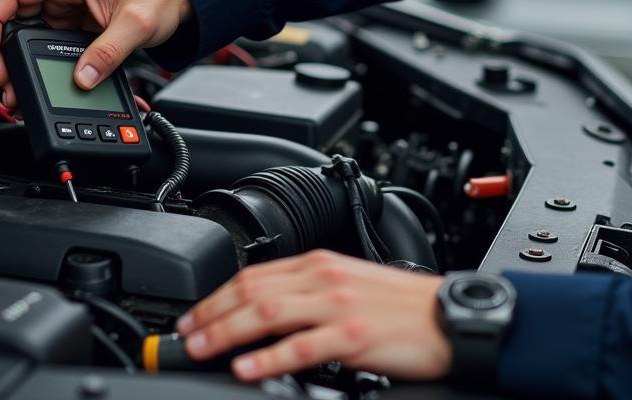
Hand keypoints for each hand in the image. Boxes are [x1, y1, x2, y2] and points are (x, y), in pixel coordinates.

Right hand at [0, 0, 192, 107]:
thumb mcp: (135, 25)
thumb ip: (108, 52)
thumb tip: (84, 78)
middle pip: (16, 17)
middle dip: (5, 49)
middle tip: (4, 77)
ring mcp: (67, 4)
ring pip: (29, 31)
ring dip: (20, 57)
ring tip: (16, 84)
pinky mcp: (75, 20)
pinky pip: (47, 39)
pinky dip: (38, 58)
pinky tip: (36, 76)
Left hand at [176, 250, 449, 381]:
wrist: (445, 316)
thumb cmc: (402, 306)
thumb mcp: (349, 286)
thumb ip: (309, 293)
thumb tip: (266, 311)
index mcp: (322, 264)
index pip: (256, 274)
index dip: (218, 295)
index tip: (194, 315)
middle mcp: (324, 278)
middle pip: (254, 291)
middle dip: (212, 314)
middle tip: (185, 336)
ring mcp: (337, 306)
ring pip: (268, 313)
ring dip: (228, 332)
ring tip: (203, 348)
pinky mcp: (352, 335)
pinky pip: (301, 346)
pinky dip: (268, 357)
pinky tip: (247, 368)